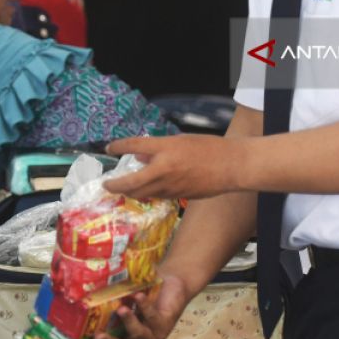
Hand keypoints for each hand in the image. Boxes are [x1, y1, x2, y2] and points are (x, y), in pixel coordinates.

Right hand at [91, 273, 190, 338]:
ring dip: (129, 322)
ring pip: (138, 334)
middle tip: (97, 336)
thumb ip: (105, 303)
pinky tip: (138, 296)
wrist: (170, 286)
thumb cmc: (139, 296)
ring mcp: (151, 337)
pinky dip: (144, 307)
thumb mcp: (121, 302)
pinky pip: (152, 318)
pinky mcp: (164, 326)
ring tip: (121, 309)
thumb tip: (78, 296)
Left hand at [105, 135, 240, 200]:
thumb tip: (139, 156)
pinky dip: (146, 194)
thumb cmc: (208, 148)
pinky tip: (144, 191)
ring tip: (121, 189)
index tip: (109, 148)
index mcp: (165, 148)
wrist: (231, 166)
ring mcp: (170, 186)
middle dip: (115, 185)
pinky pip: (156, 196)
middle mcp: (163, 169)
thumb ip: (158, 149)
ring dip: (129, 192)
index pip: (133, 145)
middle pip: (130, 181)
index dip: (118, 147)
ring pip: (142, 193)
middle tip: (107, 184)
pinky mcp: (177, 197)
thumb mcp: (181, 140)